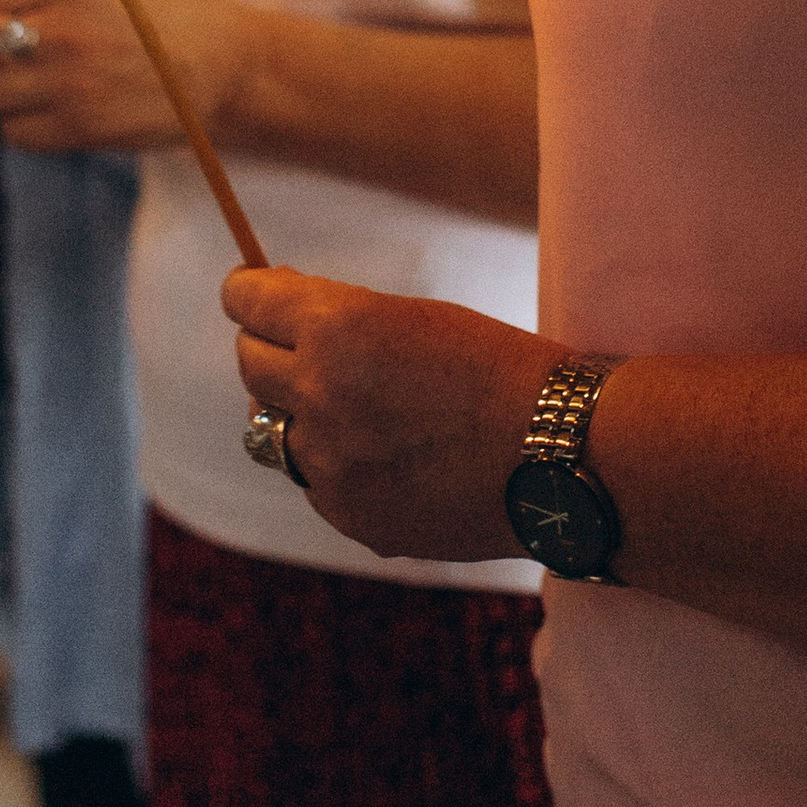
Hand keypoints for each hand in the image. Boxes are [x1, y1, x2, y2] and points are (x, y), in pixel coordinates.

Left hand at [224, 267, 550, 561]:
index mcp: (336, 328)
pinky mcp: (349, 515)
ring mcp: (328, 464)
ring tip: (349, 408)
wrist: (559, 456)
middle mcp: (318, 394)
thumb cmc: (499, 368)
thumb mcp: (414, 318)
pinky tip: (387, 457)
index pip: (247, 302)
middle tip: (297, 345)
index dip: (246, 292)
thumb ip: (337, 322)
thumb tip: (281, 312)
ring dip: (297, 412)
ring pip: (273, 431)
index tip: (249, 291)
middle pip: (249, 365)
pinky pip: (315, 481)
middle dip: (269, 348)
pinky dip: (335, 465)